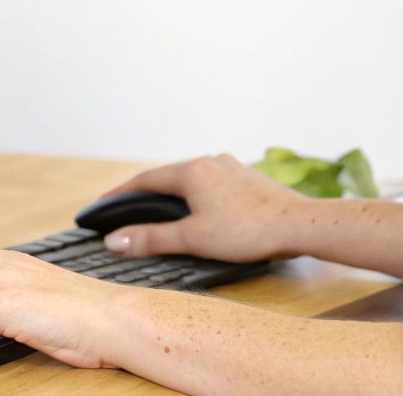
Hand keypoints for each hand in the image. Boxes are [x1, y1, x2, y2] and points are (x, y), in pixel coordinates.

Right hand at [98, 152, 304, 263]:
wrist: (299, 225)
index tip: (103, 204)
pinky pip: (211, 182)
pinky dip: (196, 193)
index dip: (121, 194)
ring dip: (172, 191)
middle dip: (146, 192)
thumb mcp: (193, 238)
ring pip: (192, 178)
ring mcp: (231, 167)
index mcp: (191, 171)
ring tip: (160, 206)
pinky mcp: (248, 179)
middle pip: (167, 176)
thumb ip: (151, 238)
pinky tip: (201, 206)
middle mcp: (209, 161)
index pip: (145, 180)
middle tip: (126, 207)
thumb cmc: (248, 231)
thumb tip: (114, 240)